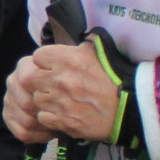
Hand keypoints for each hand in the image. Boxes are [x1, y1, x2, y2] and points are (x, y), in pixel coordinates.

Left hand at [3, 43, 120, 143]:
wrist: (129, 107)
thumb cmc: (114, 77)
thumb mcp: (98, 52)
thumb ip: (82, 44)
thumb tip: (75, 38)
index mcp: (68, 59)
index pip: (38, 56)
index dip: (44, 62)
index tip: (51, 66)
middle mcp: (61, 80)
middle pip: (30, 78)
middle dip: (39, 81)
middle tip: (50, 84)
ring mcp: (61, 102)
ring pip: (36, 99)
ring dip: (45, 99)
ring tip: (58, 100)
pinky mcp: (64, 121)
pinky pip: (44, 117)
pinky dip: (50, 116)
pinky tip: (61, 113)